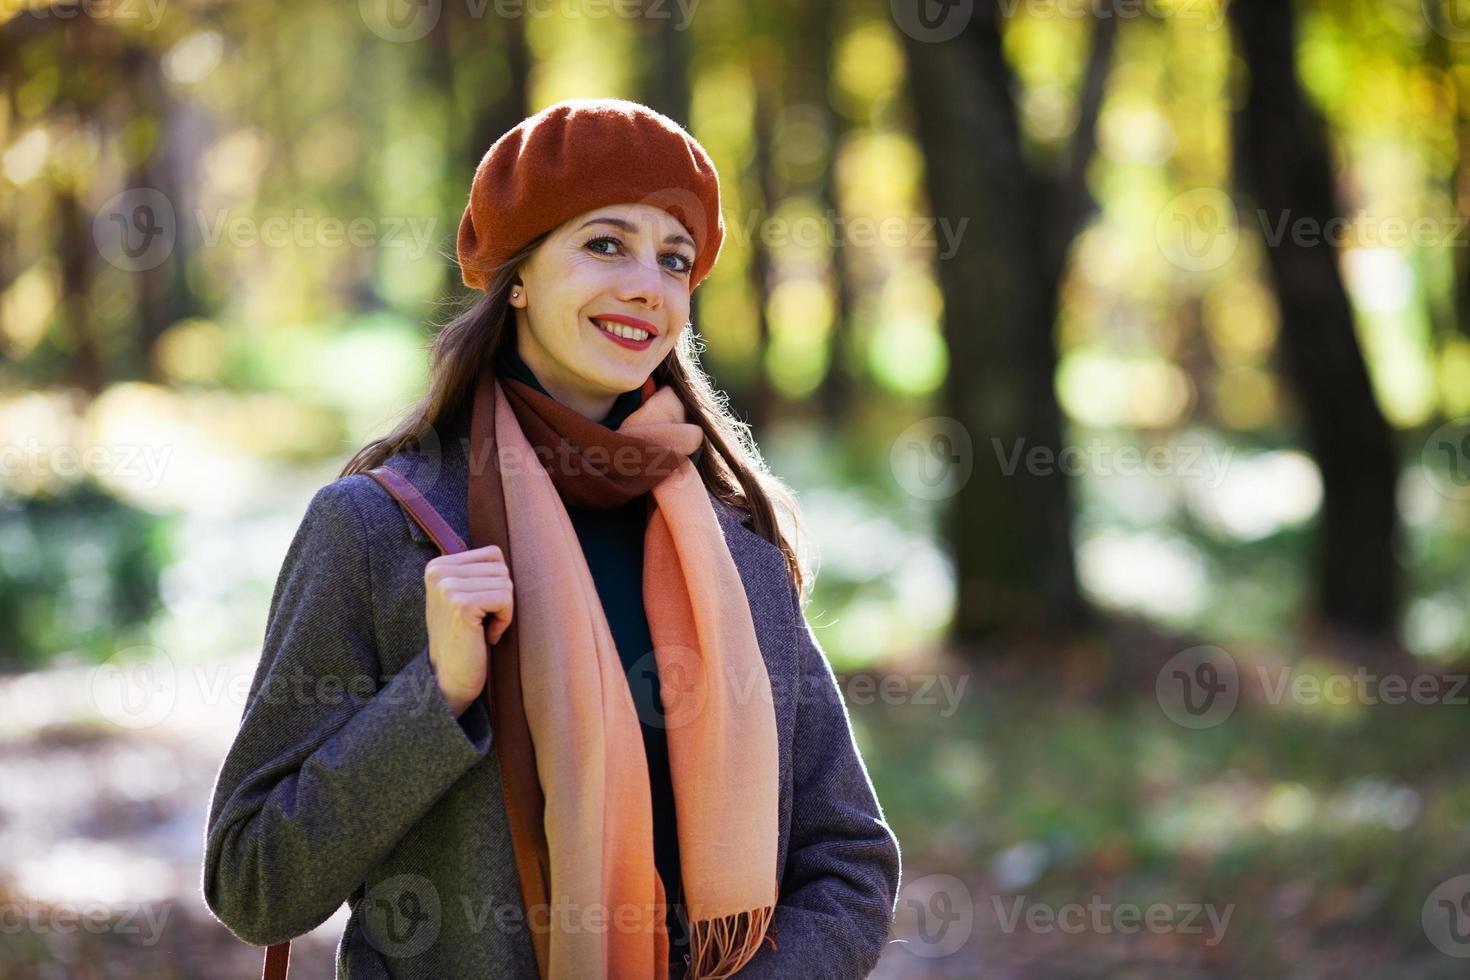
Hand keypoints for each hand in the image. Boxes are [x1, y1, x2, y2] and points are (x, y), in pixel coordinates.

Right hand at [424, 544, 512, 715]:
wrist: (450, 678)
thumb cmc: (464, 638)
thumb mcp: (463, 596)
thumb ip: (477, 571)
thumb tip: (504, 548)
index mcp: (438, 565)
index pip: (493, 554)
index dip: (495, 584)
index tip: (479, 610)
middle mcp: (438, 571)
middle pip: (501, 567)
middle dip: (501, 598)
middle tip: (482, 623)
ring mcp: (448, 587)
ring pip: (506, 582)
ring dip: (503, 610)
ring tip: (482, 629)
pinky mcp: (461, 604)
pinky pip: (506, 598)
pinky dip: (504, 620)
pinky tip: (486, 637)